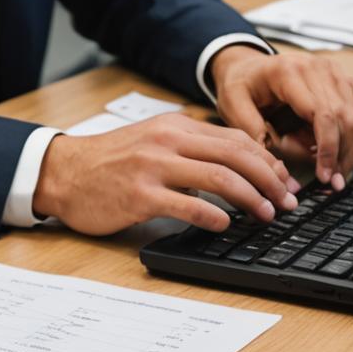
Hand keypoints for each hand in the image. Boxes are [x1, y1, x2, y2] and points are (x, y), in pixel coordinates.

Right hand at [32, 113, 298, 234]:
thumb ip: (188, 150)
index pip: (234, 138)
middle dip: (270, 180)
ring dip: (252, 198)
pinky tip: (226, 225)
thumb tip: (237, 169)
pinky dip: (214, 216)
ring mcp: (152, 167)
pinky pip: (188, 204)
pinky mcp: (140, 195)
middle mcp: (165, 141)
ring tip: (268, 215)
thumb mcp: (152, 143)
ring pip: (219, 177)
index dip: (268, 162)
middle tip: (289, 202)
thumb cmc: (109, 162)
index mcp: (172, 126)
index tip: (286, 182)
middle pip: (234, 155)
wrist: (64, 172)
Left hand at [211, 45, 352, 187]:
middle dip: (342, 156)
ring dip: (351, 151)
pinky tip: (339, 157)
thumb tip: (277, 166)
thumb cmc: (242, 86)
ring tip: (336, 174)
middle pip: (345, 119)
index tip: (324, 176)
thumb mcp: (232, 105)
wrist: (248, 67)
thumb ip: (252, 132)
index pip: (323, 114)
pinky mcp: (345, 82)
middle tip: (333, 184)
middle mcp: (317, 67)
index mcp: (289, 71)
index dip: (328, 150)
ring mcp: (334, 73)